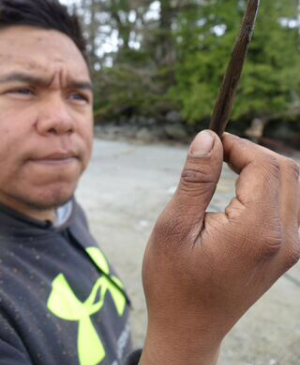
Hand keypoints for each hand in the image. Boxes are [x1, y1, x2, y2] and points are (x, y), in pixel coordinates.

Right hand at [139, 130, 299, 364]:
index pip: (263, 165)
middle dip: (252, 151)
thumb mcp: (174, 226)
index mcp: (258, 230)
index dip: (238, 145)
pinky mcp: (287, 251)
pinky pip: (291, 202)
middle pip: (286, 169)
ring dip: (263, 166)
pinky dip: (270, 184)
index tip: (212, 142)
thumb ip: (195, 179)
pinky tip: (242, 187)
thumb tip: (208, 138)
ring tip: (229, 166)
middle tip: (218, 153)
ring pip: (293, 183)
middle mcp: (285, 238)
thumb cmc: (174, 281)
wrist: (190, 327)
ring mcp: (291, 247)